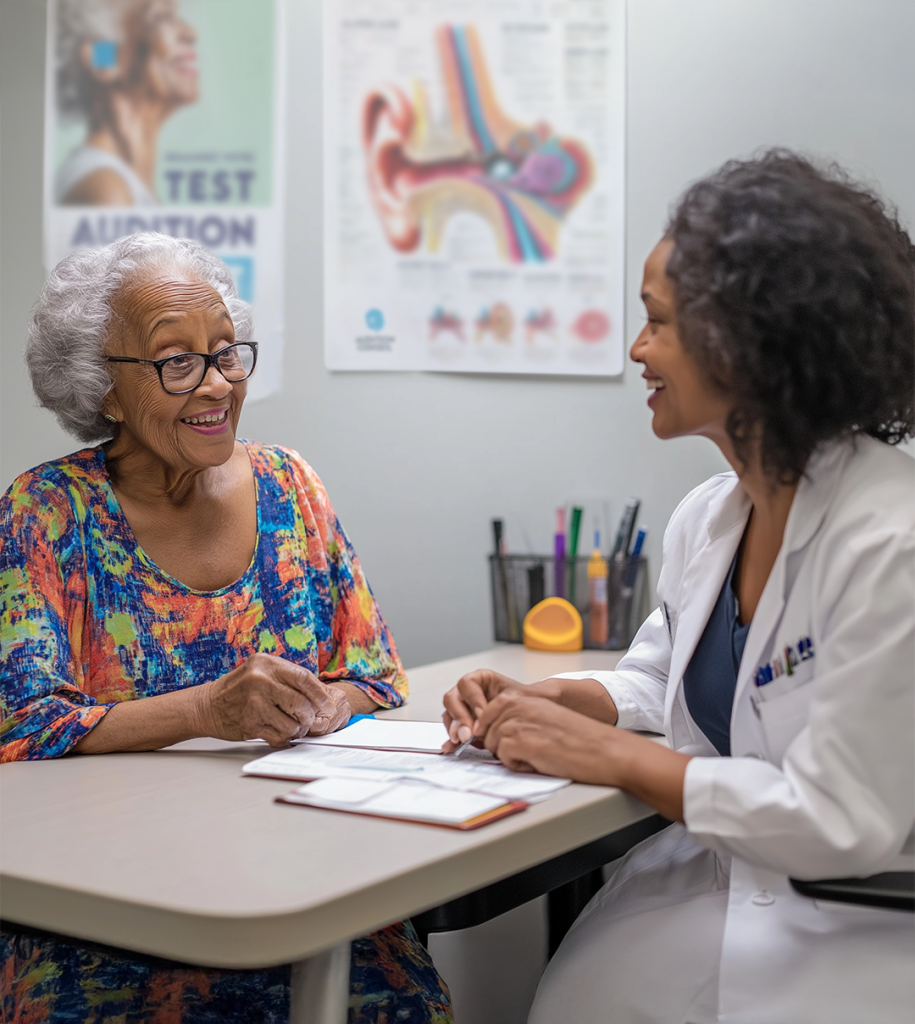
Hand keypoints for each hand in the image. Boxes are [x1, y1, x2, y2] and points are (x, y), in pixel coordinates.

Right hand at [196, 653, 349, 746]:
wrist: (206, 705)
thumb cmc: (239, 689)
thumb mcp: (261, 672)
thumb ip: (287, 679)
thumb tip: (321, 696)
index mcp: (267, 663)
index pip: (304, 678)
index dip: (320, 694)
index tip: (328, 706)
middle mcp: (260, 680)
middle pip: (301, 703)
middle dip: (310, 716)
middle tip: (309, 720)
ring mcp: (254, 703)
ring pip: (293, 723)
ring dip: (297, 729)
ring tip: (291, 726)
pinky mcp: (249, 723)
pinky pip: (279, 735)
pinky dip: (284, 737)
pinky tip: (278, 732)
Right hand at [441, 669, 562, 751]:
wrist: (528, 717)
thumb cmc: (524, 702)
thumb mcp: (519, 697)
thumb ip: (505, 702)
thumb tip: (488, 714)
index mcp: (480, 679)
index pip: (467, 684)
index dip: (472, 699)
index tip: (482, 714)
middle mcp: (467, 693)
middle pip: (452, 700)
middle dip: (460, 717)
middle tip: (469, 732)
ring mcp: (462, 709)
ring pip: (449, 715)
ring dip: (454, 728)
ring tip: (463, 740)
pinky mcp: (462, 726)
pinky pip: (452, 731)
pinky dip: (451, 740)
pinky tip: (452, 747)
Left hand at [475, 692, 618, 779]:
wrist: (601, 749)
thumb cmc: (578, 737)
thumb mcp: (544, 716)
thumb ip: (519, 717)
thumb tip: (492, 732)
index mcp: (523, 698)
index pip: (487, 712)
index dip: (491, 729)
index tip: (500, 739)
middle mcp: (518, 707)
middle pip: (487, 731)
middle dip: (502, 745)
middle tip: (527, 749)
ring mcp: (518, 723)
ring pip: (494, 745)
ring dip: (511, 756)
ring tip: (535, 755)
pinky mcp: (521, 743)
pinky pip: (504, 759)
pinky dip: (518, 766)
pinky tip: (538, 762)